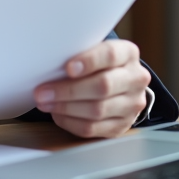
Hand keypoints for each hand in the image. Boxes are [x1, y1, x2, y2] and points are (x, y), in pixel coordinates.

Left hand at [34, 40, 150, 138]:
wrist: (121, 84)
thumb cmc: (99, 64)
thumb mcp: (94, 50)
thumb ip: (79, 52)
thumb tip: (49, 60)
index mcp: (128, 54)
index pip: (110, 55)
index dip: (89, 61)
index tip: (68, 68)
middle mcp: (136, 79)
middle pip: (103, 86)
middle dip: (68, 90)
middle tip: (43, 92)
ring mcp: (132, 105)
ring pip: (97, 110)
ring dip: (65, 108)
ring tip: (45, 103)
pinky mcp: (122, 126)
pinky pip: (93, 128)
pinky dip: (70, 122)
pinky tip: (57, 114)